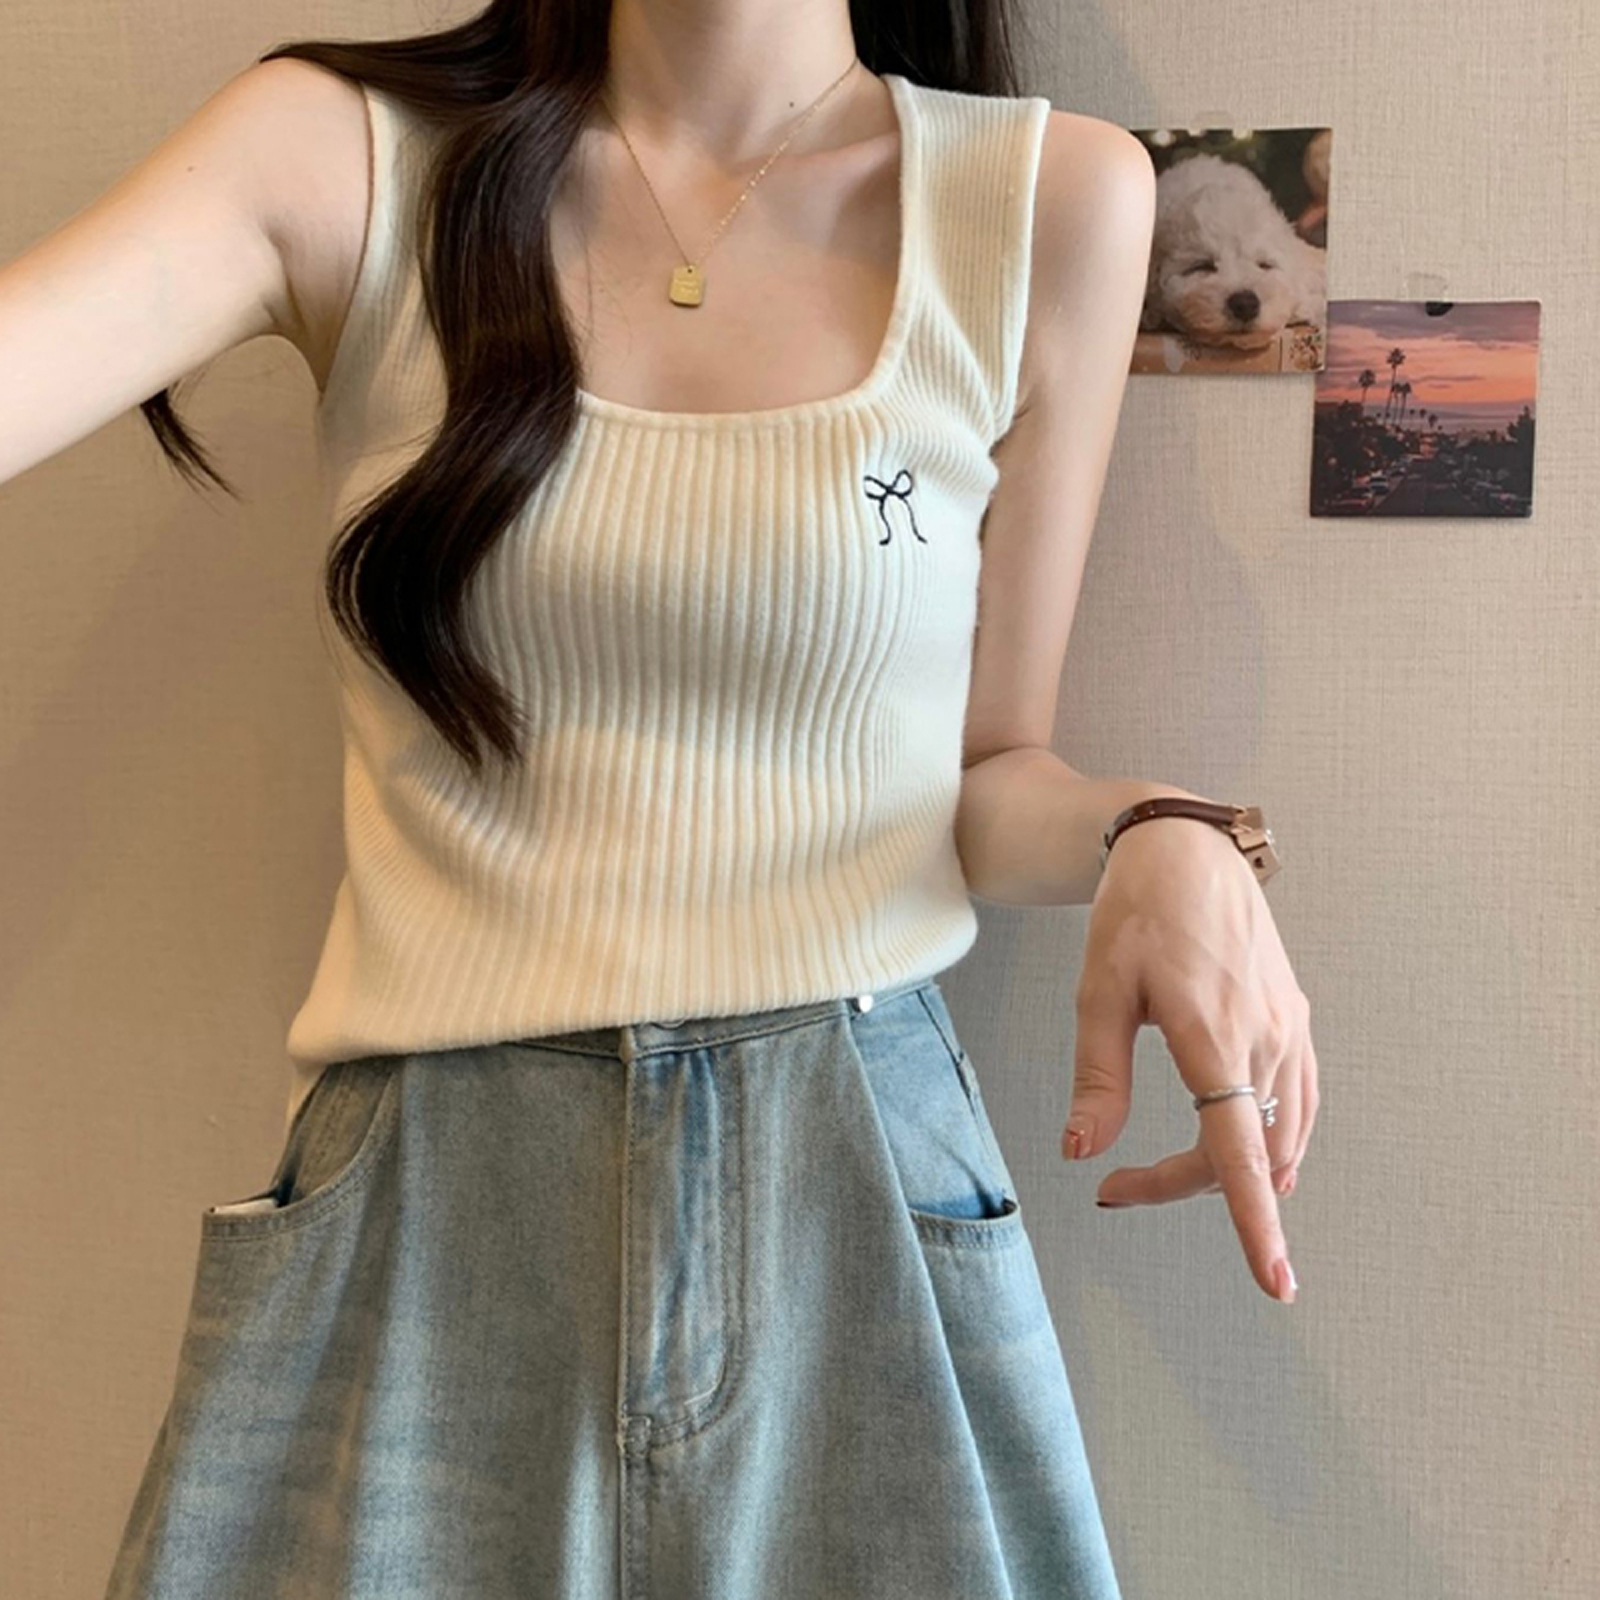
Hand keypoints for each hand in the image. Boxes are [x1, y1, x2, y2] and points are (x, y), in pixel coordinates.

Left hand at [1062, 814, 1318, 1303]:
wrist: (1186, 852)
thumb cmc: (1134, 915)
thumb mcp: (1097, 990)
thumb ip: (1097, 1076)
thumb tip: (1081, 1151)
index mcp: (1211, 1033)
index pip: (1238, 1149)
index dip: (1255, 1223)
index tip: (1276, 1283)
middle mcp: (1265, 1037)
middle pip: (1240, 1154)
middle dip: (1179, 1186)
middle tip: (1113, 1185)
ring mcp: (1290, 1031)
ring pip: (1271, 1137)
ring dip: (1222, 1168)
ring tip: (1155, 1170)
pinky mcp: (1296, 1022)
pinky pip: (1296, 1105)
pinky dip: (1268, 1142)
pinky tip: (1241, 1153)